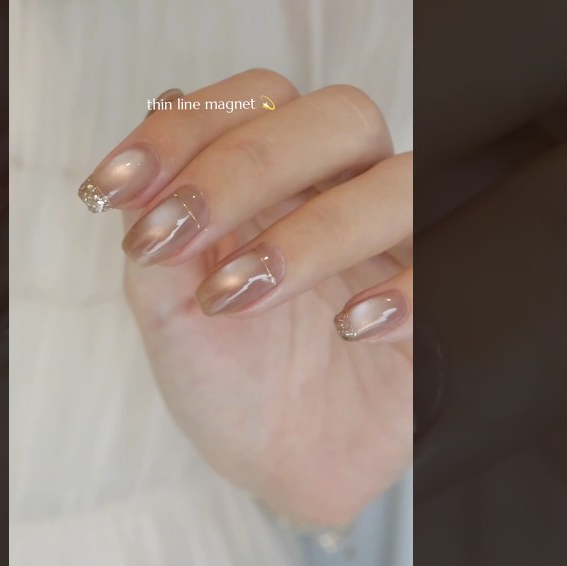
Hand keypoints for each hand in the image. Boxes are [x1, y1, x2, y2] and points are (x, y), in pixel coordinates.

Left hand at [77, 70, 415, 528]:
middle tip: (176, 236)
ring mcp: (403, 242)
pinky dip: (403, 289)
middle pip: (334, 117)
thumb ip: (151, 231)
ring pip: (397, 182)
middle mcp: (347, 189)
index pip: (254, 98)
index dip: (183, 129)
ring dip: (312, 231)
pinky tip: (349, 327)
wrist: (285, 467)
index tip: (116, 185)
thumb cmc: (232, 376)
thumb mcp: (168, 310)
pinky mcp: (446, 303)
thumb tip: (140, 158)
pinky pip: (450, 268)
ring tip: (238, 296)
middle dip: (244, 168)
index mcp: (280, 174)